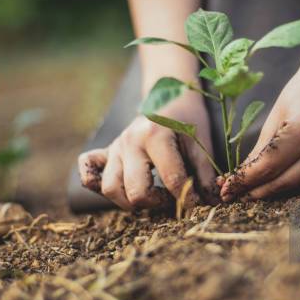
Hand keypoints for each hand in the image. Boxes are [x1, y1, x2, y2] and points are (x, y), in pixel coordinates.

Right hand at [78, 91, 216, 209]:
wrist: (169, 95)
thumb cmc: (187, 119)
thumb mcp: (201, 142)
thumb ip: (204, 173)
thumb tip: (211, 203)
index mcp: (155, 136)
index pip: (171, 180)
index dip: (187, 198)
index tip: (196, 203)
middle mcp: (129, 142)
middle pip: (134, 191)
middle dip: (156, 203)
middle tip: (170, 198)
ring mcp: (115, 147)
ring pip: (110, 188)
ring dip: (130, 201)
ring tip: (150, 196)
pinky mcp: (106, 151)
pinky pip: (88, 172)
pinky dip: (96, 185)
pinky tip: (120, 188)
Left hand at [219, 65, 299, 200]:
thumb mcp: (276, 116)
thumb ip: (260, 150)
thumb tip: (240, 179)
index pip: (268, 167)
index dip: (245, 182)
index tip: (227, 190)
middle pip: (284, 182)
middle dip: (257, 191)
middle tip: (237, 195)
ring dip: (276, 190)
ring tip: (256, 190)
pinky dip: (297, 182)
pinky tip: (282, 179)